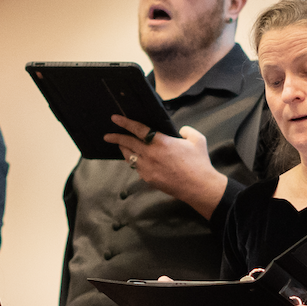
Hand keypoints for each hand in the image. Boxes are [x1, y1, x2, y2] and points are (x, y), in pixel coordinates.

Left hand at [104, 117, 224, 215]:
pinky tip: (136, 160)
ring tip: (121, 145)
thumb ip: (186, 131)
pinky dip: (134, 162)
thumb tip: (180, 131)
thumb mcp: (197, 140)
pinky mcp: (148, 179)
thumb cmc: (199, 163)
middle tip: (107, 135)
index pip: (138, 129)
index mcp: (161, 142)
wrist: (198, 187)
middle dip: (116, 138)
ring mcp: (147, 168)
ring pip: (129, 156)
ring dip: (124, 150)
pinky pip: (137, 168)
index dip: (125, 123)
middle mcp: (150, 154)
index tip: (115, 118)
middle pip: (128, 143)